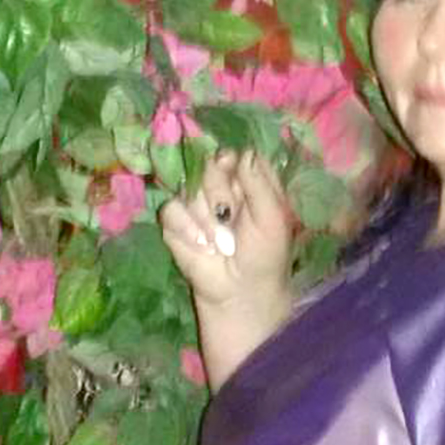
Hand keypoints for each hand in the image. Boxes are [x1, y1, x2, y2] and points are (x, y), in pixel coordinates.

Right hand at [161, 150, 293, 388]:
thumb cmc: (264, 255)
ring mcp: (196, 201)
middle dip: (220, 191)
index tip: (235, 172)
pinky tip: (203, 246)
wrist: (240, 292)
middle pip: (210, 163)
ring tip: (223, 242)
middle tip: (231, 217)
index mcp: (248, 179)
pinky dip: (188, 229)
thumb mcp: (272, 218)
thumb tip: (240, 153)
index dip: (233, 161)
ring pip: (191, 186)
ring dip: (207, 216)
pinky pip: (172, 210)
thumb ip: (258, 183)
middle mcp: (221, 184)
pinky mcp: (175, 221)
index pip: (236, 153)